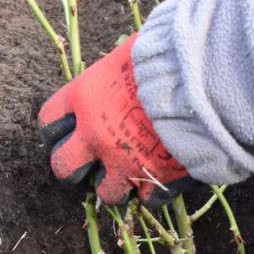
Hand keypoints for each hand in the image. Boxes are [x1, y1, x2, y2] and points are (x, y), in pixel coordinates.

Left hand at [38, 33, 192, 205]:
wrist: (204, 86)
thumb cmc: (171, 59)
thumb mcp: (133, 54)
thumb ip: (121, 71)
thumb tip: (132, 64)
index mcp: (84, 99)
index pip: (49, 123)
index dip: (57, 133)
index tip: (70, 135)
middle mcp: (95, 135)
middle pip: (64, 166)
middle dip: (76, 171)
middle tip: (94, 166)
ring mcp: (124, 162)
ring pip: (106, 192)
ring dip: (118, 187)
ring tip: (135, 177)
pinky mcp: (156, 181)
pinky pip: (149, 199)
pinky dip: (157, 192)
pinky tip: (167, 180)